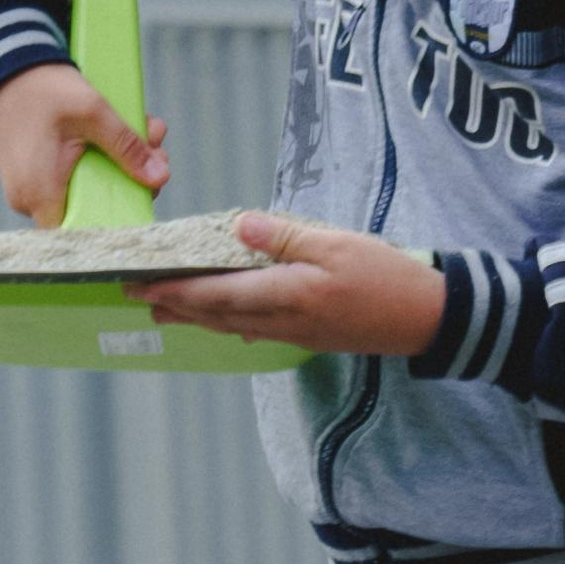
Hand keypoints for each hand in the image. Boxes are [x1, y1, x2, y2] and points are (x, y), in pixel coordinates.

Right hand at [0, 62, 169, 224]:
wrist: (10, 69)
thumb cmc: (45, 89)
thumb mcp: (93, 112)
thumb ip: (126, 147)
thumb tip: (159, 177)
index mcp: (39, 192)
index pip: (83, 231)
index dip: (119, 219)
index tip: (145, 193)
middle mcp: (29, 200)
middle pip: (91, 211)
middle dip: (130, 181)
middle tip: (155, 151)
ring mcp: (29, 190)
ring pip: (86, 193)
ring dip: (117, 167)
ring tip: (142, 135)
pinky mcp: (35, 178)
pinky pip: (72, 181)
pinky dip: (98, 162)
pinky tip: (117, 137)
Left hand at [131, 209, 446, 354]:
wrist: (428, 319)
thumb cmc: (388, 277)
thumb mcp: (338, 245)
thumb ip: (286, 238)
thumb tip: (240, 228)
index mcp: (286, 295)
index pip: (215, 295)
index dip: (173, 291)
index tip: (139, 283)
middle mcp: (283, 320)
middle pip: (215, 315)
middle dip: (173, 306)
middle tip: (136, 296)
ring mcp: (296, 333)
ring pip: (232, 326)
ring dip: (196, 317)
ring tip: (165, 310)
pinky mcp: (309, 335)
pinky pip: (256, 330)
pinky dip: (230, 323)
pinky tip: (226, 322)